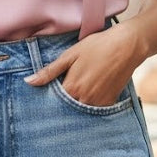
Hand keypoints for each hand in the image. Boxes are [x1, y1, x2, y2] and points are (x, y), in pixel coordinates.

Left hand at [24, 22, 142, 106]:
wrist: (127, 45)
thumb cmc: (97, 46)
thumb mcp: (70, 55)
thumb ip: (49, 71)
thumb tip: (28, 82)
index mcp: (71, 88)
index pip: (53, 102)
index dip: (49, 97)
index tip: (47, 92)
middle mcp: (84, 100)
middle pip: (66, 108)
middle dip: (62, 103)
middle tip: (67, 87)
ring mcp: (98, 103)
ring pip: (80, 110)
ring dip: (76, 104)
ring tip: (80, 87)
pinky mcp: (110, 103)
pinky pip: (95, 110)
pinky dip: (89, 104)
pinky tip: (91, 91)